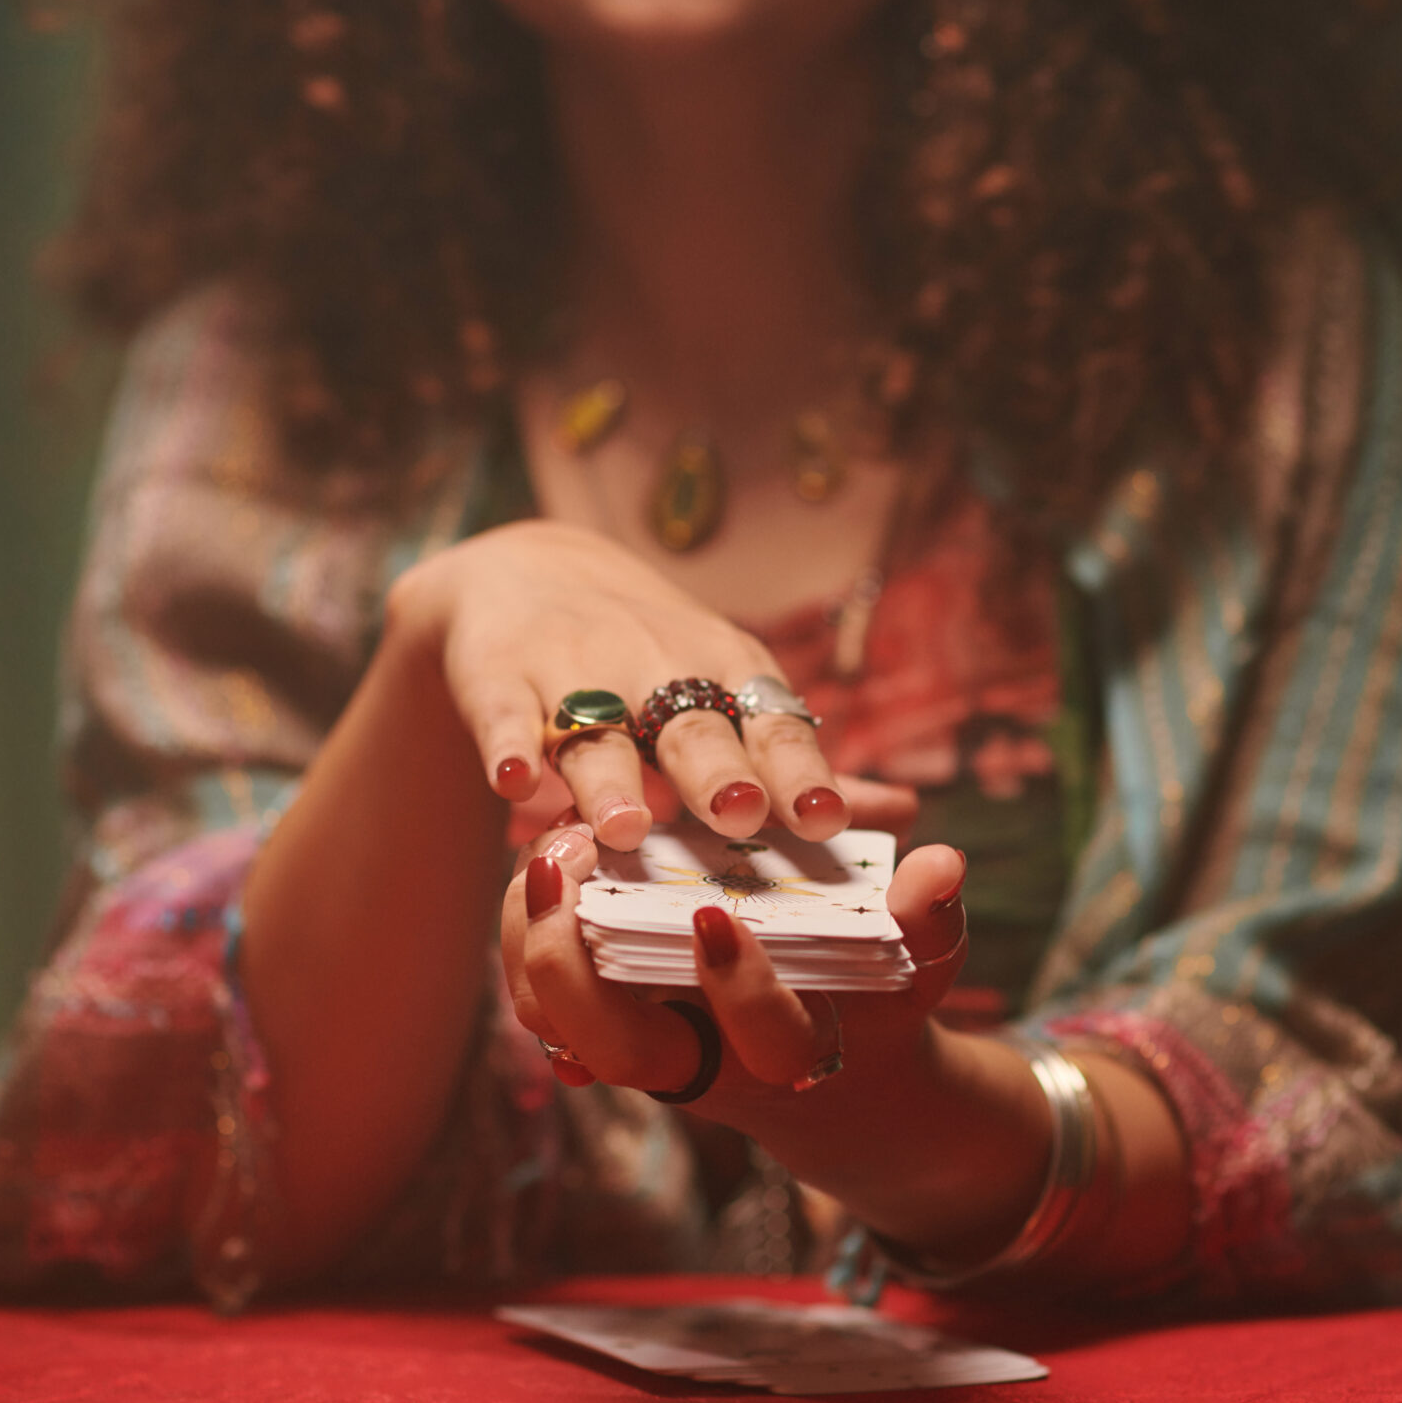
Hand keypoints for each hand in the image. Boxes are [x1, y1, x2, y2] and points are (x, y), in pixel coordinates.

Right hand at [389, 520, 848, 848]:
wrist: (524, 574)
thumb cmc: (651, 661)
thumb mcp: (725, 693)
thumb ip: (796, 764)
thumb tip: (904, 812)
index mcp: (725, 673)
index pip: (769, 723)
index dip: (795, 769)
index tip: (822, 818)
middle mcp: (655, 666)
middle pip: (690, 725)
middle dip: (716, 769)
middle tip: (740, 812)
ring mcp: (572, 669)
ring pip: (593, 728)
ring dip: (609, 778)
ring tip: (626, 828)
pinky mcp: (497, 673)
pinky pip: (501, 713)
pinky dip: (506, 744)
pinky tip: (514, 782)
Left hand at [499, 822, 967, 1116]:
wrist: (838, 1078)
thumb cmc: (878, 1002)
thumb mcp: (918, 962)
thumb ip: (927, 916)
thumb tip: (941, 864)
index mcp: (791, 1051)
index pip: (762, 1038)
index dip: (738, 987)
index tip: (717, 912)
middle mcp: (709, 1064)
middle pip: (620, 1051)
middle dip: (577, 969)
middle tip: (569, 868)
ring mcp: (650, 1052)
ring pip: (561, 1026)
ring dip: (536, 944)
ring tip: (546, 853)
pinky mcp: (610, 1027)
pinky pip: (543, 1002)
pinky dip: (527, 941)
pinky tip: (538, 870)